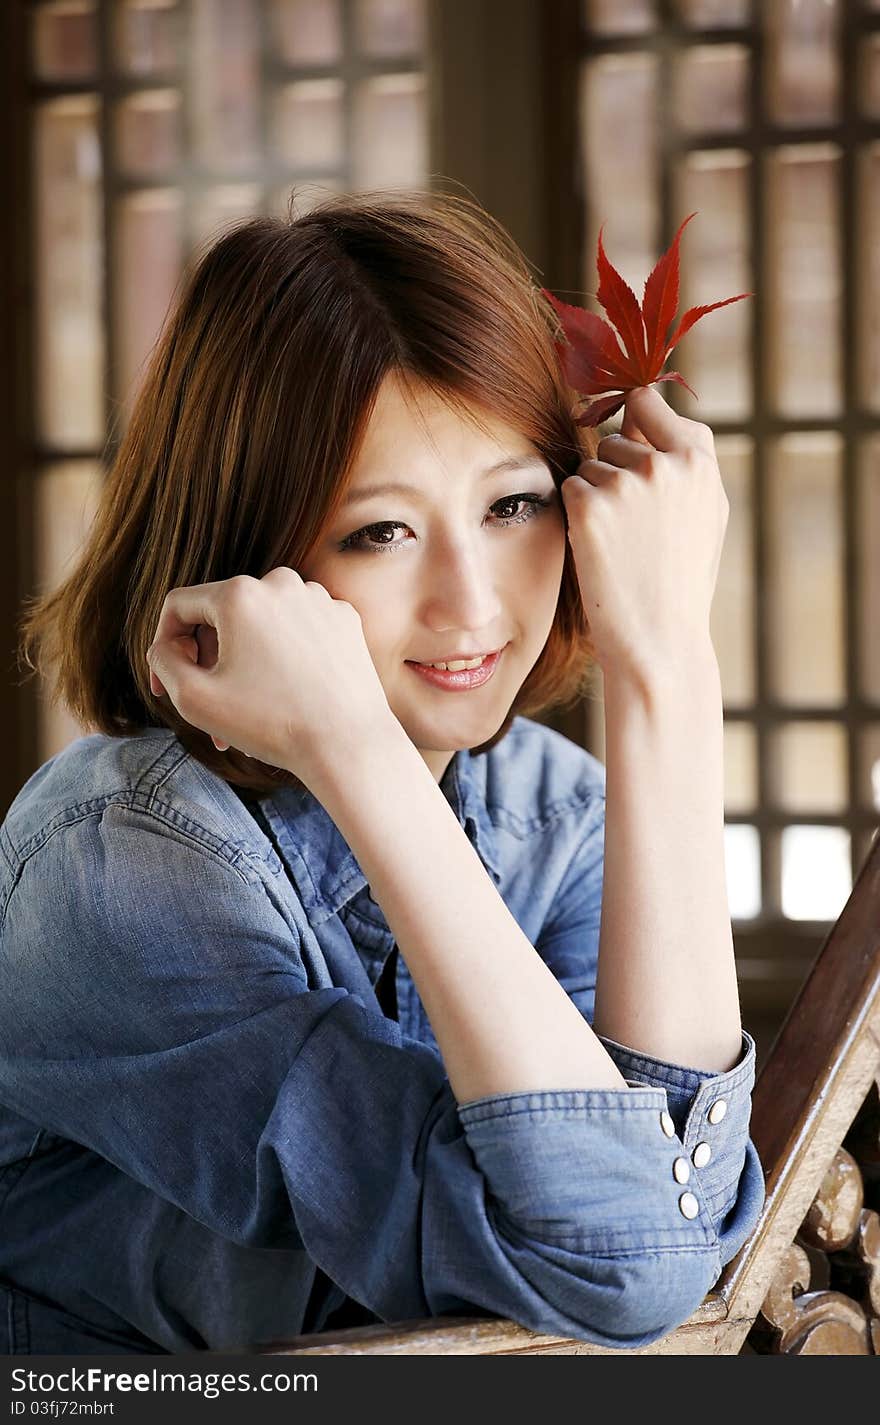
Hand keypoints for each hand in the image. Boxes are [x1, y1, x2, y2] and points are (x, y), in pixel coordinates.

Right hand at [146, 568, 394, 779]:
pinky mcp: (344, 619)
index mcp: (239, 593)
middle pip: (222, 615)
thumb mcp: (193, 699)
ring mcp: (318, 598)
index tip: (164, 683)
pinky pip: (298, 631)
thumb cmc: (271, 724)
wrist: (348, 744)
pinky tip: (285, 694)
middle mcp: (281, 583)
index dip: (164, 645)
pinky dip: (283, 657)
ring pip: (262, 625)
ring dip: (245, 661)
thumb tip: (166, 645)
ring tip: (247, 709)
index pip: (179, 606)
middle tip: (207, 706)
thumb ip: (163, 661)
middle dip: (208, 660)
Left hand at [560, 386, 727, 688]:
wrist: (658, 638)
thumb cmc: (680, 579)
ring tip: (623, 542)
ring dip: (596, 496)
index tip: (626, 434)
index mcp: (698, 461)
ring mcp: (625, 484)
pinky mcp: (588, 507)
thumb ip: (683, 459)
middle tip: (634, 525)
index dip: (634, 418)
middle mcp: (663, 464)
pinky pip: (569, 489)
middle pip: (614, 437)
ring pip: (590, 466)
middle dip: (615, 469)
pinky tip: (601, 548)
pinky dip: (577, 515)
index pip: (649, 402)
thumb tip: (643, 405)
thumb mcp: (705, 512)